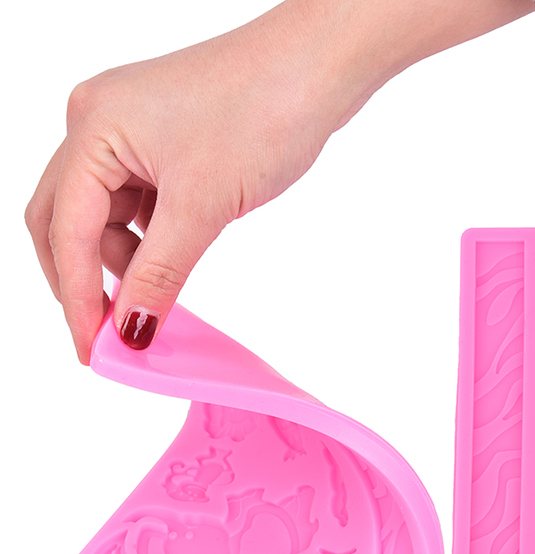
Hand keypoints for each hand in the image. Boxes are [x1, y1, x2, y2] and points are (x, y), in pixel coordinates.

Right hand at [26, 0, 534, 363]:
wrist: (314, 69)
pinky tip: (165, 263)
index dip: (76, 296)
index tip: (91, 348)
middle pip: (66, 221)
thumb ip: (158, 273)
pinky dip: (146, 240)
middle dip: (84, 280)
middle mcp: (97, 124)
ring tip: (151, 298)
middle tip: (108, 334)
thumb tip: (132, 328)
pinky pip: (136, 203)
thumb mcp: (201, 207)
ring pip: (103, 215)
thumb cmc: (261, 109)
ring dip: (121, 262)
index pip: (65, 231)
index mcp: (91, 129)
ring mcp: (128, 131)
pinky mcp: (160, 142)